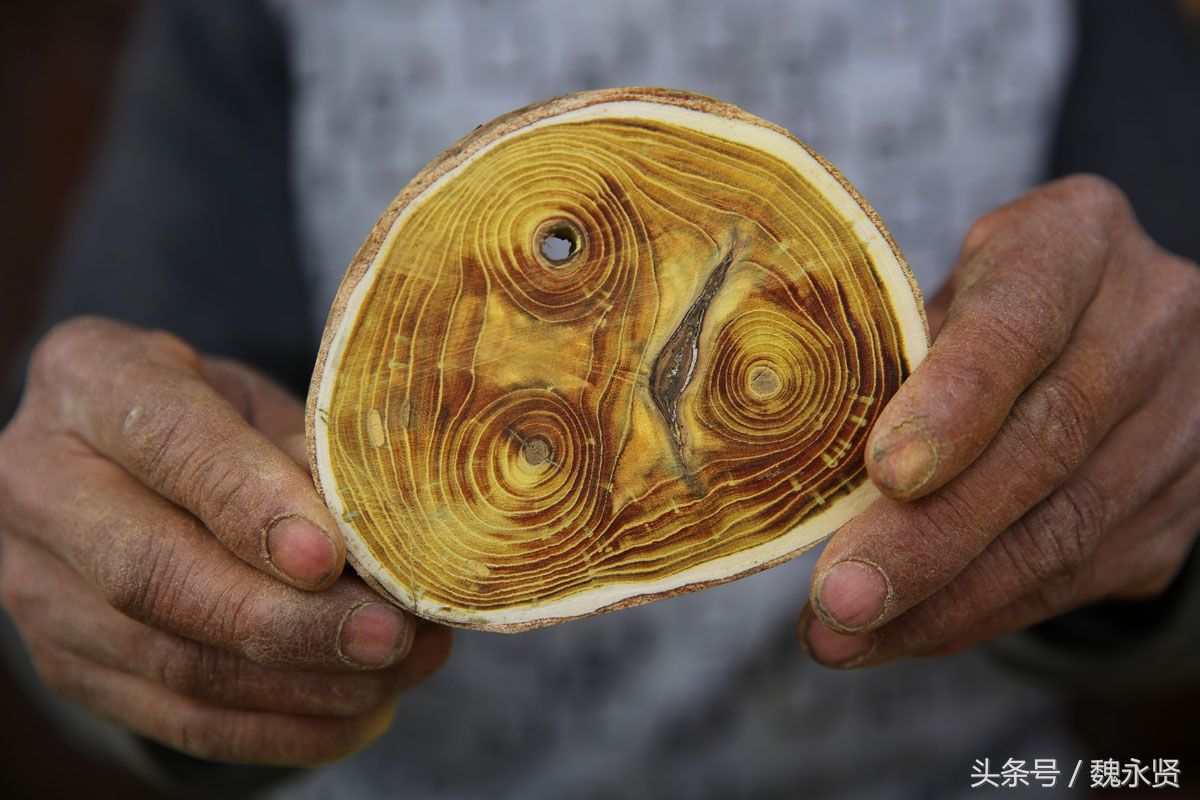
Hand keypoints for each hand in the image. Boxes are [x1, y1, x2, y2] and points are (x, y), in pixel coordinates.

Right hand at [0, 318, 450, 763]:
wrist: (124, 462)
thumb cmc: (213, 413)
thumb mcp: (257, 398)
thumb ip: (304, 450)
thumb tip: (378, 539)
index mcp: (91, 380)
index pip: (168, 442)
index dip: (250, 504)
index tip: (330, 556)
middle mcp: (41, 486)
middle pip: (153, 576)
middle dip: (285, 620)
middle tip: (388, 635)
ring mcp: (39, 587)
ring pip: (171, 662)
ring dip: (300, 683)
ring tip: (397, 673)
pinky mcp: (67, 663)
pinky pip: (177, 718)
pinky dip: (278, 728)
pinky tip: (358, 713)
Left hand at [798, 175, 1199, 666]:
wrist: (1116, 340)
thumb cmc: (988, 314)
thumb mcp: (945, 294)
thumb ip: (894, 355)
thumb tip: (792, 452)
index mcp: (1077, 238)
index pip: (1022, 316)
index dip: (956, 400)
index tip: (885, 473)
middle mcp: (1151, 321)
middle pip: (1045, 441)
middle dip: (931, 535)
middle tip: (840, 595)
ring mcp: (1183, 419)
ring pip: (1064, 529)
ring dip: (946, 599)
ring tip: (846, 636)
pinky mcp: (1181, 504)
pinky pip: (1077, 573)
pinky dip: (980, 612)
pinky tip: (907, 633)